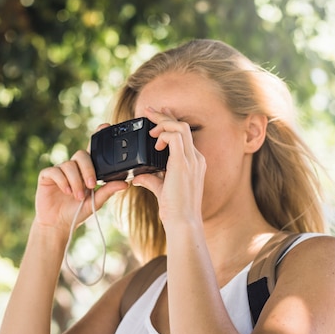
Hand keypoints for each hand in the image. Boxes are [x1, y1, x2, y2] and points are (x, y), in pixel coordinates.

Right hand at [34, 125, 127, 237]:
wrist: (58, 225)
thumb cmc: (78, 211)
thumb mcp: (96, 202)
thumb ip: (108, 191)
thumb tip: (125, 183)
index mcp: (87, 169)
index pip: (93, 148)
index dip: (98, 135)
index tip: (105, 126)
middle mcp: (73, 166)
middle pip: (81, 154)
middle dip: (88, 170)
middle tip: (91, 186)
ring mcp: (60, 169)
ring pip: (69, 165)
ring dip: (75, 181)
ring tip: (78, 196)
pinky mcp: (47, 175)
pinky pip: (55, 171)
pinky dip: (63, 181)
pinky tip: (66, 191)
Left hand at [132, 108, 205, 233]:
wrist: (184, 223)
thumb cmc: (175, 211)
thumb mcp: (161, 190)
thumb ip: (151, 180)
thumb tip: (138, 177)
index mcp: (193, 163)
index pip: (184, 136)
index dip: (170, 123)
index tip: (157, 117)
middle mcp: (196, 159)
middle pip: (183, 127)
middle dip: (165, 116)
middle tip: (150, 110)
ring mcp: (192, 160)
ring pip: (180, 128)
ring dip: (163, 122)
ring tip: (149, 124)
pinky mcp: (183, 163)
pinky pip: (175, 137)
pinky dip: (163, 134)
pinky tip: (154, 141)